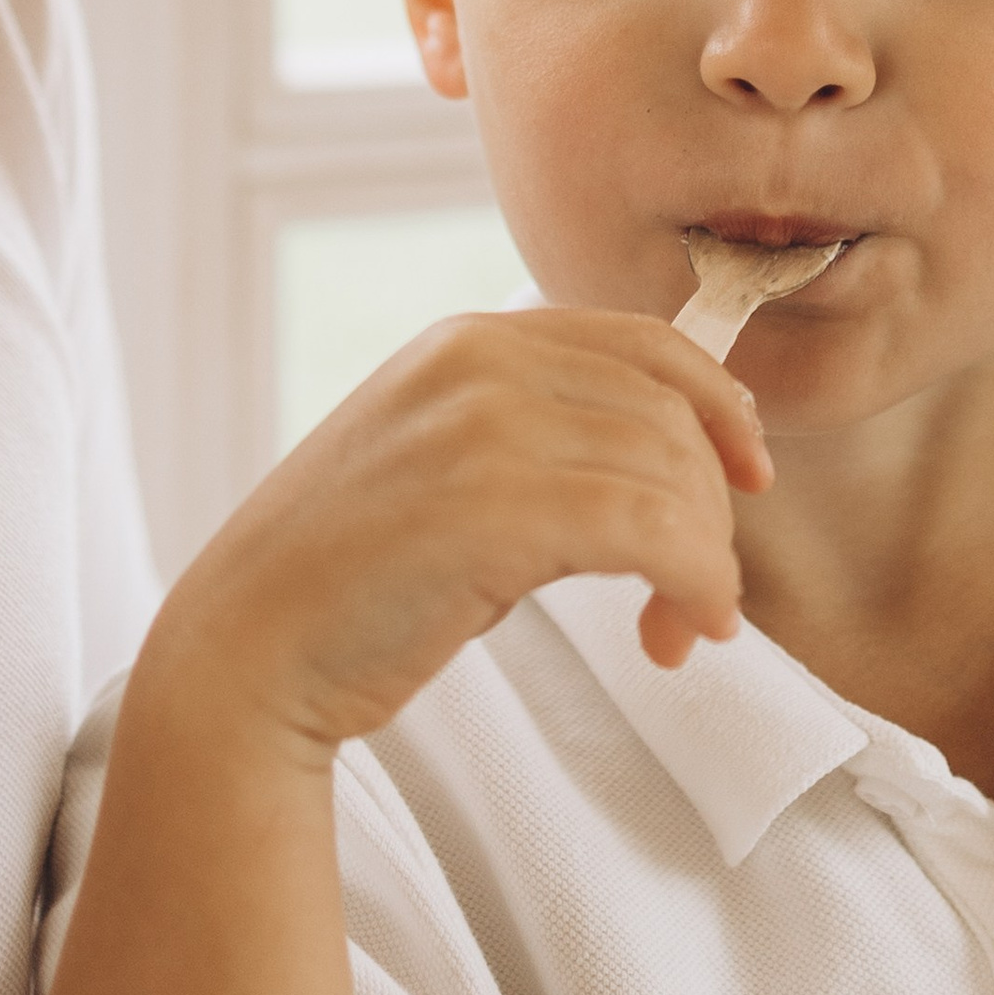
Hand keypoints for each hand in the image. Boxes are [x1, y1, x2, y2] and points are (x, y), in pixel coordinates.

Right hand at [157, 309, 771, 754]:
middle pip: (670, 416)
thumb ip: (536, 436)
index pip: (643, 345)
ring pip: (671, 474)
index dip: (719, 407)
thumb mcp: (443, 465)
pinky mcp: (494, 508)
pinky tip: (678, 632)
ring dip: (706, 563)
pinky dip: (694, 582)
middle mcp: (478, 364)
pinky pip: (652, 529)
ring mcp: (483, 428)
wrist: (244, 652)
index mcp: (467, 341)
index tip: (749, 475)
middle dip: (711, 512)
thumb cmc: (349, 582)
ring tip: (680, 628)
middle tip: (700, 599)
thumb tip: (675, 464)